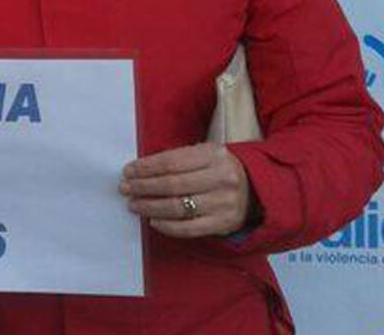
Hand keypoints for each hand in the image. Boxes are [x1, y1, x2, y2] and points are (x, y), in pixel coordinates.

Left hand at [119, 143, 253, 237]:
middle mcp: (221, 178)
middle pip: (171, 185)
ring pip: (177, 207)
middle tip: (125, 188)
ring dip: (150, 207)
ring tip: (134, 204)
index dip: (145, 167)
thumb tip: (140, 170)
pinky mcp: (224, 224)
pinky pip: (189, 228)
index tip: (128, 171)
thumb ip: (179, 159)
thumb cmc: (221, 169)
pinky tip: (153, 220)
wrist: (258, 189)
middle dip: (142, 187)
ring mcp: (224, 203)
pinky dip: (167, 226)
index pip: (171, 161)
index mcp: (214, 155)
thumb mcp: (206, 154)